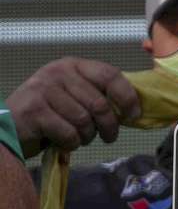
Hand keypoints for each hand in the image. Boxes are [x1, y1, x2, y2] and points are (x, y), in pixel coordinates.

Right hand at [7, 57, 141, 156]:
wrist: (9, 125)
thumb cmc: (49, 112)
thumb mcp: (74, 95)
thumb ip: (98, 94)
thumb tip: (133, 108)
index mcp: (72, 65)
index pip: (110, 75)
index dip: (127, 97)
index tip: (134, 115)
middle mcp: (58, 72)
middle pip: (100, 104)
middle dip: (109, 126)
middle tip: (109, 136)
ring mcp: (43, 90)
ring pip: (85, 121)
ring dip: (87, 136)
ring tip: (79, 137)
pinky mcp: (34, 111)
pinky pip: (69, 133)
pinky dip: (71, 143)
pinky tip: (63, 141)